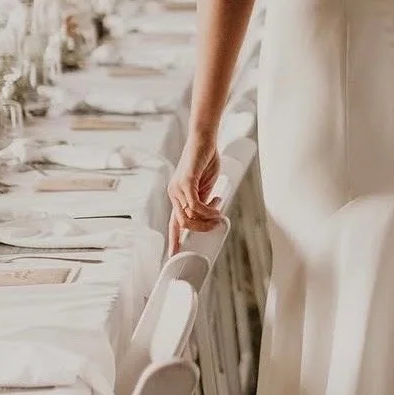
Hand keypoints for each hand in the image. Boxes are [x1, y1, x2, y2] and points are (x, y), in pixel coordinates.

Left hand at [167, 132, 222, 253]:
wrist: (204, 139)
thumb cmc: (205, 160)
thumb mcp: (205, 186)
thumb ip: (205, 200)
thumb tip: (210, 215)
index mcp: (177, 196)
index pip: (174, 223)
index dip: (174, 239)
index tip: (174, 255)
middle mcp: (174, 194)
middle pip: (182, 223)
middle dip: (201, 229)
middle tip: (217, 223)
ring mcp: (178, 188)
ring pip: (189, 216)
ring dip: (207, 219)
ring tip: (219, 214)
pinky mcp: (186, 181)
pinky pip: (195, 205)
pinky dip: (208, 210)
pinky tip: (217, 208)